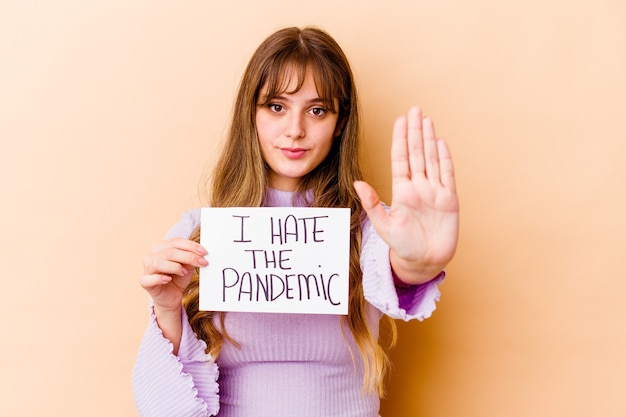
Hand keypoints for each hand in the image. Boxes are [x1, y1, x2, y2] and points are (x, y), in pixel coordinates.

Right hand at [140, 238, 207, 312]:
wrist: (172, 297)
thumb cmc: (178, 279)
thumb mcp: (187, 266)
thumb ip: (190, 257)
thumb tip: (200, 253)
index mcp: (161, 248)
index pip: (175, 242)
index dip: (191, 246)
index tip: (204, 252)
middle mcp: (151, 256)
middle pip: (169, 252)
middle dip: (188, 257)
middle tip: (202, 262)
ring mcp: (147, 269)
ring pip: (158, 263)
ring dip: (174, 267)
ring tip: (184, 273)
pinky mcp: (145, 282)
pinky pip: (149, 279)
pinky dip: (159, 278)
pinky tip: (168, 279)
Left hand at [354, 107, 458, 283]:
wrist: (423, 262)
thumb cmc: (401, 245)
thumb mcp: (383, 225)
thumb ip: (371, 203)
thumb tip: (357, 182)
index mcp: (401, 190)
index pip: (401, 158)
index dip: (401, 138)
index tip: (401, 120)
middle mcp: (418, 187)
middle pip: (417, 153)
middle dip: (416, 131)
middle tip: (415, 109)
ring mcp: (434, 192)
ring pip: (432, 159)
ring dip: (430, 140)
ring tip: (427, 120)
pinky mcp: (449, 200)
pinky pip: (447, 175)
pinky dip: (445, 158)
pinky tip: (441, 143)